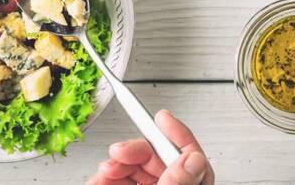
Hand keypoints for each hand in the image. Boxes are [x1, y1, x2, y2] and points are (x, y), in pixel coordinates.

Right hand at [89, 110, 214, 184]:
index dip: (178, 134)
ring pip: (134, 167)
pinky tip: (101, 176)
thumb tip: (193, 160)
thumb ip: (178, 184)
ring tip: (108, 168)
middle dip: (136, 150)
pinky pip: (115, 179)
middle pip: (157, 159)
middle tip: (121, 150)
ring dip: (117, 163)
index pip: (192, 160)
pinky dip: (105, 175)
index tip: (163, 117)